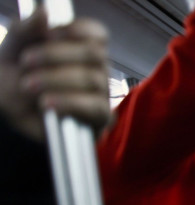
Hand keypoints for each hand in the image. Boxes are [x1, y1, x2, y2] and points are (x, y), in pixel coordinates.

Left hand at [0, 8, 109, 141]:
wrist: (9, 112)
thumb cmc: (17, 76)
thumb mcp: (14, 47)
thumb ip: (27, 29)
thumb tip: (45, 13)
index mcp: (80, 48)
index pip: (98, 34)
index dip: (78, 30)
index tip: (49, 33)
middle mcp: (96, 69)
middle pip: (95, 54)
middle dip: (56, 55)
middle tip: (26, 61)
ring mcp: (100, 94)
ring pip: (93, 80)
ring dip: (56, 80)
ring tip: (27, 86)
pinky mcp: (99, 118)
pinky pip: (95, 107)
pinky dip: (69, 103)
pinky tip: (46, 103)